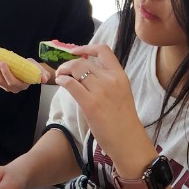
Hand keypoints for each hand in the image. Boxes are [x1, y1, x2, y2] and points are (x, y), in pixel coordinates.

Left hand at [0, 57, 55, 93]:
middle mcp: (14, 88)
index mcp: (22, 85)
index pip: (13, 82)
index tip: (3, 62)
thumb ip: (42, 74)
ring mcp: (7, 86)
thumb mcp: (40, 70)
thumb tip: (44, 79)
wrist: (32, 71)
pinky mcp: (3, 82)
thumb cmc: (35, 70)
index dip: (6, 73)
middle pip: (2, 81)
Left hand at [53, 44, 153, 176]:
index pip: (103, 50)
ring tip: (60, 77)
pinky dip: (62, 80)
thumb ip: (106, 80)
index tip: (75, 51)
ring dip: (63, 71)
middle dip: (69, 63)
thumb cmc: (122, 120)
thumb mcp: (120, 93)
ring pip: (76, 69)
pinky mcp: (90, 103)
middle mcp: (111, 79)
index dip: (86, 48)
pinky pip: (71, 84)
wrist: (128, 140)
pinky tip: (61, 83)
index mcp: (120, 76)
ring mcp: (101, 91)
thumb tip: (85, 72)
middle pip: (84, 61)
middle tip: (62, 71)